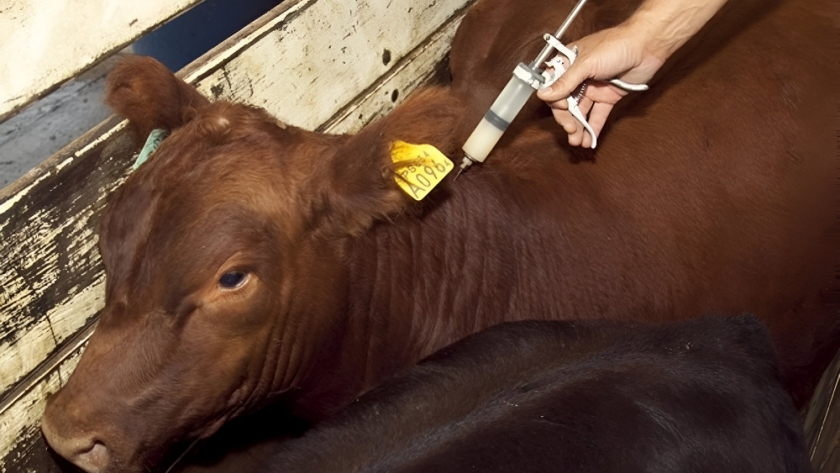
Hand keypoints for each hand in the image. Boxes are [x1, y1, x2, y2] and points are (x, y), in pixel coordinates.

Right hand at [536, 23, 664, 147]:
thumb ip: (565, 82)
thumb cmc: (616, 45)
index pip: (553, 87)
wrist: (647, 46)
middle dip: (567, 119)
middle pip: (566, 103)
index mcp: (568, 64)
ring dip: (578, 128)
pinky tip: (589, 140)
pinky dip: (594, 128)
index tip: (563, 108)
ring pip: (581, 112)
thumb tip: (543, 94)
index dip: (555, 101)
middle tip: (571, 131)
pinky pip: (598, 115)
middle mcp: (578, 77)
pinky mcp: (608, 96)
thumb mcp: (586, 63)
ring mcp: (593, 88)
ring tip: (578, 141)